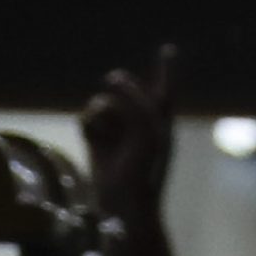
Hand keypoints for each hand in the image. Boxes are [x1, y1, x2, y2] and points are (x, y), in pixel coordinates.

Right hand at [79, 45, 177, 219]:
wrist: (125, 204)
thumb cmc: (144, 167)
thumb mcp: (147, 124)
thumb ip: (132, 94)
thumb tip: (112, 77)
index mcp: (161, 121)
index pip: (165, 89)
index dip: (167, 69)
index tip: (168, 51)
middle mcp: (138, 121)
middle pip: (127, 89)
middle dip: (124, 94)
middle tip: (122, 110)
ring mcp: (115, 130)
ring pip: (104, 101)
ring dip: (107, 116)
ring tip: (113, 140)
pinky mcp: (95, 139)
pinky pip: (87, 115)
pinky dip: (90, 125)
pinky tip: (96, 141)